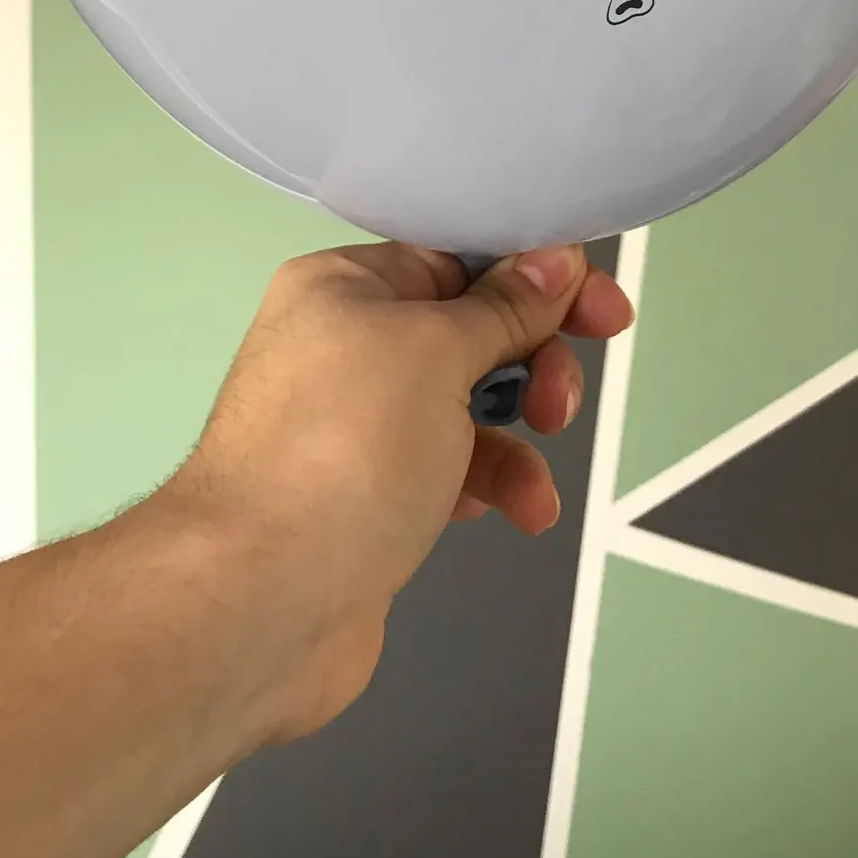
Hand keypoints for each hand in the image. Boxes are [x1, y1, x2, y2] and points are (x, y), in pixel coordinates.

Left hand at [155, 241, 632, 744]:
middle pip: (474, 328)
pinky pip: (453, 470)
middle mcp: (345, 347)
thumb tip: (552, 259)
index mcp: (346, 287)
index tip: (602, 311)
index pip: (458, 254)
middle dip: (534, 360)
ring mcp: (355, 428)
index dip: (537, 276)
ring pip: (471, 405)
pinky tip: (518, 513)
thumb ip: (505, 306)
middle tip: (558, 401)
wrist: (255, 604)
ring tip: (532, 479)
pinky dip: (493, 485)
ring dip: (520, 435)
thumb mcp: (437, 353)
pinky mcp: (370, 499)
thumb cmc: (341, 451)